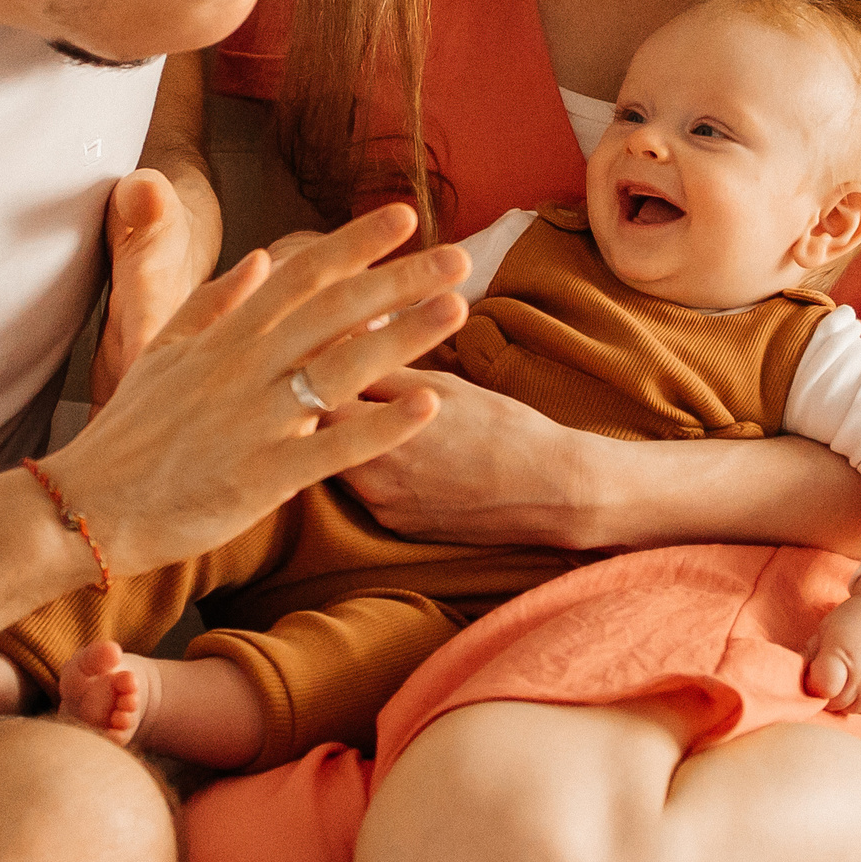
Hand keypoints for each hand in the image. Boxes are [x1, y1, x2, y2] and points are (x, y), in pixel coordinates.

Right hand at [42, 203, 468, 578]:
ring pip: (341, 368)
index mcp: (225, 336)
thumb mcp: (162, 352)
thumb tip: (260, 258)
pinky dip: (381, 426)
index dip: (355, 242)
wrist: (86, 507)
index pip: (300, 273)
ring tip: (457, 309)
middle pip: (334, 311)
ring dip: (403, 336)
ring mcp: (254, 421)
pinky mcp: (261, 477)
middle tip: (460, 255)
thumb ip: (213, 301)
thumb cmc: (129, 432)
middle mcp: (244, 368)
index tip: (403, 214)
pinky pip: (332, 447)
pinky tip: (428, 405)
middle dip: (399, 279)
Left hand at [332, 368, 598, 548]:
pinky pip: (365, 489)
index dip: (309, 371)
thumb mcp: (440, 385)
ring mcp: (382, 509)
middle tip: (325, 376)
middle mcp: (370, 482)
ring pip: (339, 463)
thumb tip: (344, 334)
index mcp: (377, 437)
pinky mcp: (397, 527)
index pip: (315, 399)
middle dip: (320, 405)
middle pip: (318, 436)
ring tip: (355, 406)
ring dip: (341, 435)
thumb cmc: (501, 426)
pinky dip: (367, 463)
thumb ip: (384, 364)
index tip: (312, 350)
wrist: (550, 489)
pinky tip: (381, 442)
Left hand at [801, 570, 860, 714]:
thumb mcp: (824, 632)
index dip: (812, 684)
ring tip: (843, 675)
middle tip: (826, 672)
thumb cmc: (849, 623)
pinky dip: (856, 701)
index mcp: (842, 654)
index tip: (812, 673)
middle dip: (823, 693)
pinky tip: (856, 681)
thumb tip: (795, 683)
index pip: (820, 688)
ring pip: (848, 710)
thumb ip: (809, 658)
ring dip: (840, 699)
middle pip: (832, 703)